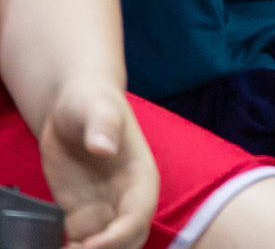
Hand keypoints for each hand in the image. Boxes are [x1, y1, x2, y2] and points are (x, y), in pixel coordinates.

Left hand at [39, 79, 153, 248]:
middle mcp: (126, 198)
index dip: (119, 235)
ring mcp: (103, 208)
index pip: (138, 215)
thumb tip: (104, 148)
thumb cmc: (91, 102)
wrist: (71, 107)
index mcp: (140, 176)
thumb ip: (103, 125)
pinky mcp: (79, 214)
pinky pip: (82, 244)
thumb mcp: (98, 107)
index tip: (91, 245)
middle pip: (129, 240)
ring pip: (109, 246)